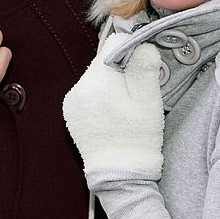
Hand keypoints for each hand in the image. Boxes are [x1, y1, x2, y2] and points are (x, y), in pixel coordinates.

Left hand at [63, 33, 164, 177]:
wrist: (119, 174)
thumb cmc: (137, 139)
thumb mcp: (149, 102)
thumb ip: (145, 68)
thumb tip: (142, 44)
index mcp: (98, 82)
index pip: (113, 45)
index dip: (132, 51)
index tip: (142, 69)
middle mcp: (78, 88)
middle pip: (103, 61)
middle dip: (121, 71)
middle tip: (135, 93)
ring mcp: (71, 100)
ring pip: (95, 77)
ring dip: (110, 84)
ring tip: (123, 107)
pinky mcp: (70, 111)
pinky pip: (87, 92)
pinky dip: (100, 97)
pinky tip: (111, 114)